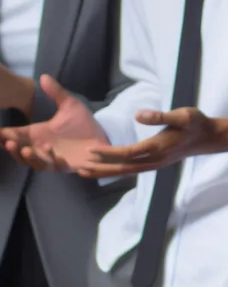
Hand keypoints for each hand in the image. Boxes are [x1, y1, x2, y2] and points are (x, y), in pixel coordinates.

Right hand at [0, 75, 109, 171]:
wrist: (102, 137)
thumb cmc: (83, 124)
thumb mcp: (70, 105)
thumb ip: (56, 92)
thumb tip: (43, 76)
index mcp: (37, 133)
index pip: (14, 135)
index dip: (2, 135)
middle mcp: (40, 147)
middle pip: (17, 151)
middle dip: (10, 148)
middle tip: (8, 141)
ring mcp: (51, 158)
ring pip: (32, 162)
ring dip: (28, 157)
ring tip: (27, 149)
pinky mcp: (64, 165)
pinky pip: (54, 166)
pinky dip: (52, 161)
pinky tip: (54, 154)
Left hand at [78, 107, 227, 176]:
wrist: (208, 137)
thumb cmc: (194, 123)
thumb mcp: (182, 115)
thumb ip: (160, 116)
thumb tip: (138, 115)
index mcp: (157, 147)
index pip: (127, 153)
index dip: (108, 153)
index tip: (90, 150)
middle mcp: (154, 160)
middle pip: (122, 167)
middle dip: (100, 168)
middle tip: (78, 168)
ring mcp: (154, 164)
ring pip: (125, 171)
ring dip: (105, 172)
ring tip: (84, 172)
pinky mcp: (153, 163)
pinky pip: (131, 169)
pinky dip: (115, 170)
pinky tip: (103, 169)